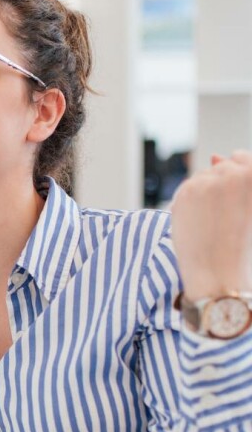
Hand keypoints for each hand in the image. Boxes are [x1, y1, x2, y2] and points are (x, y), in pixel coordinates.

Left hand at [170, 150, 251, 299]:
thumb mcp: (249, 210)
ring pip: (203, 176)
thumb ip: (240, 179)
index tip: (234, 202)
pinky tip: (198, 222)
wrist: (219, 276)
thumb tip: (215, 155)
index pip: (243, 157)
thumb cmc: (242, 247)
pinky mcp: (185, 192)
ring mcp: (208, 181)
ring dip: (205, 192)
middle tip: (223, 217)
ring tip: (212, 222)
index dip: (238, 180)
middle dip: (222, 185)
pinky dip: (190, 201)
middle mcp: (234, 173)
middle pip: (223, 165)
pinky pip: (187, 187)